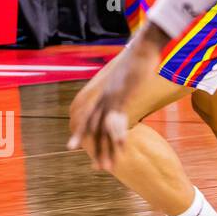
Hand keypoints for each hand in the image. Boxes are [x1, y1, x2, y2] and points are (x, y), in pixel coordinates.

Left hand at [67, 34, 161, 170]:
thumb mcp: (126, 79)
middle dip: (94, 148)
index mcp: (104, 95)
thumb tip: (121, 95)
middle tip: (95, 168)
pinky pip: (120, 116)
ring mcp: (113, 96)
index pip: (89, 118)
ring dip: (107, 148)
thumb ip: (121, 90)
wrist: (142, 47)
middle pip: (95, 127)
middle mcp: (104, 97)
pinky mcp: (124, 93)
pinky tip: (120, 146)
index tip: (74, 148)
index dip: (82, 133)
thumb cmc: (136, 62)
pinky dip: (119, 132)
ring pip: (106, 127)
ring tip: (107, 167)